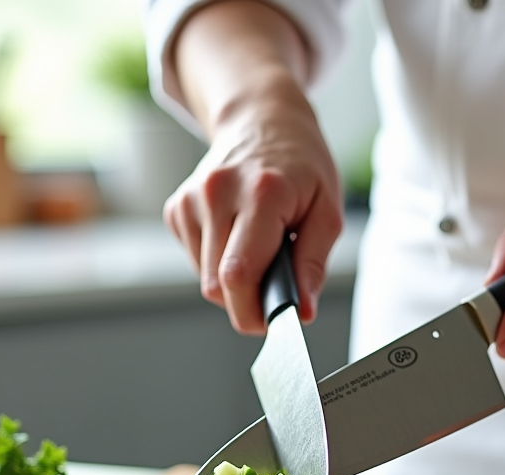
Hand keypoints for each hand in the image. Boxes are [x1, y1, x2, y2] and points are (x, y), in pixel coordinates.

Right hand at [164, 79, 342, 333]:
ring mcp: (191, 199)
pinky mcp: (176, 208)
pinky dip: (217, 264)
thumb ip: (313, 263)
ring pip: (204, 279)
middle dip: (247, 302)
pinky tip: (237, 238)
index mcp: (261, 193)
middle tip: (275, 291)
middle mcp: (218, 193)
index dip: (253, 311)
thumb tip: (302, 311)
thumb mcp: (327, 211)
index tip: (272, 323)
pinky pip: (195, 262)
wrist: (262, 121)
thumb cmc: (301, 167)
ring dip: (234, 282)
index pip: (239, 273)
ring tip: (260, 251)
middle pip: (217, 284)